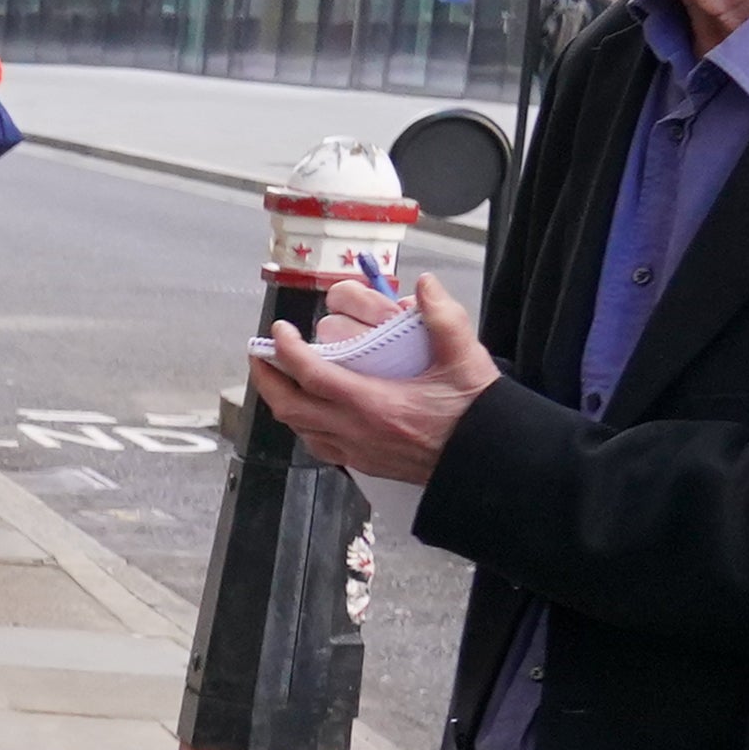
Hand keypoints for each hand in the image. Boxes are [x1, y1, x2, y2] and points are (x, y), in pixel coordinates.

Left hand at [246, 270, 495, 489]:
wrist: (488, 462)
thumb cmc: (476, 412)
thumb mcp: (466, 360)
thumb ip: (446, 318)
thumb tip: (426, 284)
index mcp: (374, 404)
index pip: (311, 375)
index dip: (286, 351)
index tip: (278, 331)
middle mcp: (357, 432)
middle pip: (289, 408)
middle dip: (267, 380)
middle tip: (260, 355)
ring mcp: (358, 453)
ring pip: (300, 430)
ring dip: (283, 403)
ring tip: (280, 379)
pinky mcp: (365, 465)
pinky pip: (318, 446)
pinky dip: (304, 426)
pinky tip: (310, 411)